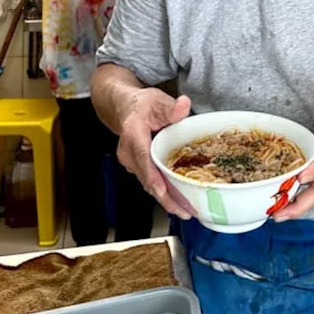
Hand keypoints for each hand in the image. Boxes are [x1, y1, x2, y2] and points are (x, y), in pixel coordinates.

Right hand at [115, 90, 195, 219]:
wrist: (126, 109)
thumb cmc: (142, 106)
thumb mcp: (159, 102)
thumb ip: (172, 107)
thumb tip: (183, 105)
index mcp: (133, 134)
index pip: (143, 158)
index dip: (153, 176)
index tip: (162, 190)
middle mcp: (129, 152)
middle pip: (147, 178)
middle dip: (165, 197)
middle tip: (184, 210)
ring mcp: (132, 161)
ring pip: (149, 184)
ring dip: (166, 198)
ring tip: (186, 211)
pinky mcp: (138, 167)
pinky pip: (151, 181)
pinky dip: (164, 192)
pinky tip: (179, 201)